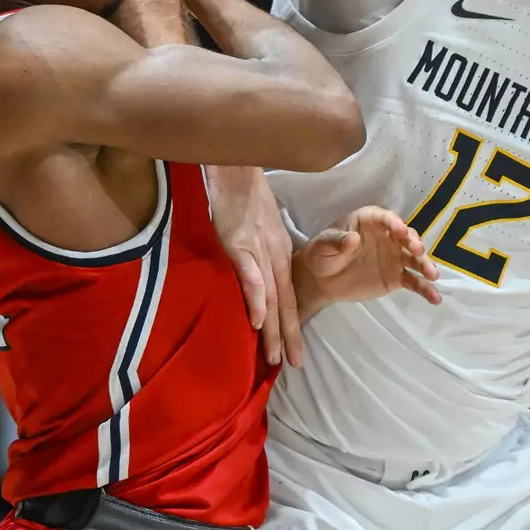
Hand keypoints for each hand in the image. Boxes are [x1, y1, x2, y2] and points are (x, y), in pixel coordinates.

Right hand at [207, 166, 300, 367]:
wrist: (235, 164)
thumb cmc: (242, 192)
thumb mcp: (256, 227)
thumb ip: (255, 253)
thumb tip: (251, 278)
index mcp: (277, 252)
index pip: (288, 294)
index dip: (291, 324)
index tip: (294, 352)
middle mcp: (272, 254)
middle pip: (285, 301)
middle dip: (288, 335)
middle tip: (293, 365)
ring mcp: (257, 249)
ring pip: (271, 294)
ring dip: (274, 327)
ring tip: (275, 356)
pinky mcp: (239, 242)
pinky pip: (250, 274)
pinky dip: (256, 297)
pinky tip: (258, 320)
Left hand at [298, 207, 439, 310]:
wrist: (322, 280)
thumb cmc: (322, 254)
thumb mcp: (323, 245)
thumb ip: (337, 241)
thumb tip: (353, 239)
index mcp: (370, 221)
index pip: (385, 218)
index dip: (393, 223)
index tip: (400, 230)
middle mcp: (389, 236)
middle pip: (406, 236)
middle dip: (413, 242)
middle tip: (416, 250)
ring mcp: (395, 257)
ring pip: (415, 259)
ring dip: (425, 264)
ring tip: (432, 274)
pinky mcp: (397, 277)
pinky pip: (414, 281)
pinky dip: (425, 289)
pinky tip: (435, 298)